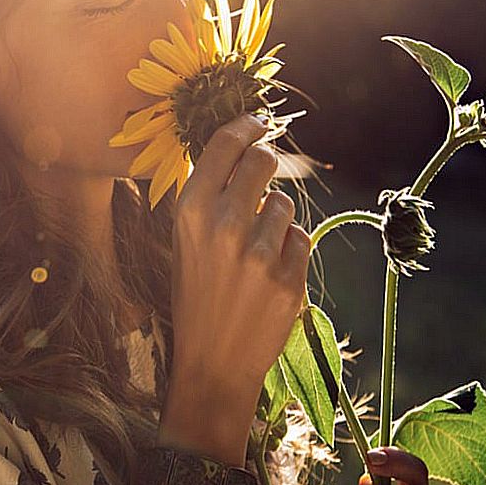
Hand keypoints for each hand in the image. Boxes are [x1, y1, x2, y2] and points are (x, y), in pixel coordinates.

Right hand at [161, 113, 310, 444]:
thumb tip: (238, 146)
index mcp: (190, 212)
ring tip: (256, 248)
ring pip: (285, 204)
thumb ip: (207, 195)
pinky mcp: (290, 278)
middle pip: (265, 162)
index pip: (225, 144)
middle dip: (267, 165)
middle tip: (263, 177)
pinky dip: (290, 249)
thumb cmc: (195, 295)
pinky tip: (269, 272)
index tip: (258, 121)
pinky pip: (302, 238)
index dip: (246, 125)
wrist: (212, 362)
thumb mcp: (184, 240)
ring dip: (276, 218)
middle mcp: (224, 226)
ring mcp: (259, 253)